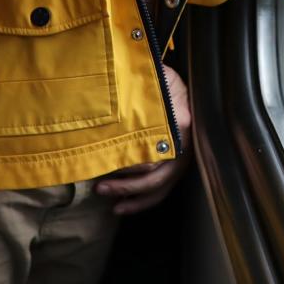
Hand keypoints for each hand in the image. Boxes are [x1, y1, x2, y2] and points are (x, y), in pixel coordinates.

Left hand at [97, 64, 192, 214]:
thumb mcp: (157, 79)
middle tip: (100, 187)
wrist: (174, 80)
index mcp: (180, 124)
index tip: (109, 166)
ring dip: (131, 197)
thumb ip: (149, 96)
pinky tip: (122, 206)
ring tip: (106, 197)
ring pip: (158, 188)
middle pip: (156, 177)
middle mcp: (184, 146)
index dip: (132, 166)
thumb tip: (132, 119)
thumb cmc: (159, 78)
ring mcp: (182, 158)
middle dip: (127, 186)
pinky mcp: (176, 166)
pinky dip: (140, 201)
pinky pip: (160, 191)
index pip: (156, 155)